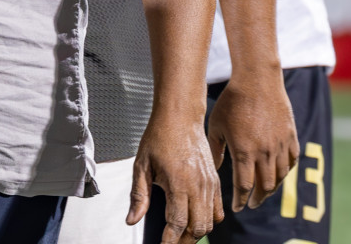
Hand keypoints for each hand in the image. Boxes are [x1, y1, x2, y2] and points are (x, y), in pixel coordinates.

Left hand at [129, 113, 223, 243]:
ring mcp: (210, 184)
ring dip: (196, 232)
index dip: (170, 239)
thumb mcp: (141, 166)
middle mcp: (198, 186)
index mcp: (178, 183)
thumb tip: (131, 220)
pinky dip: (209, 220)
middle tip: (170, 242)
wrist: (180, 118)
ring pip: (210, 222)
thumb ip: (138, 196)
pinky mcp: (216, 181)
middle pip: (197, 227)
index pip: (178, 222)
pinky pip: (218, 210)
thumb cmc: (158, 138)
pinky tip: (195, 220)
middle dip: (183, 240)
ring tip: (180, 235)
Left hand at [208, 72, 297, 209]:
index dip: (241, 200)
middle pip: (265, 186)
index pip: (244, 186)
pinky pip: (292, 161)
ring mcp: (281, 145)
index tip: (238, 208)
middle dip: (257, 198)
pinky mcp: (291, 137)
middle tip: (252, 204)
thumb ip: (216, 149)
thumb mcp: (216, 125)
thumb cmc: (231, 102)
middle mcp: (265, 152)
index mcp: (244, 152)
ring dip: (272, 187)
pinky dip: (286, 171)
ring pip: (281, 176)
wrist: (257, 81)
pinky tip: (279, 173)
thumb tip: (215, 168)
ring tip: (264, 192)